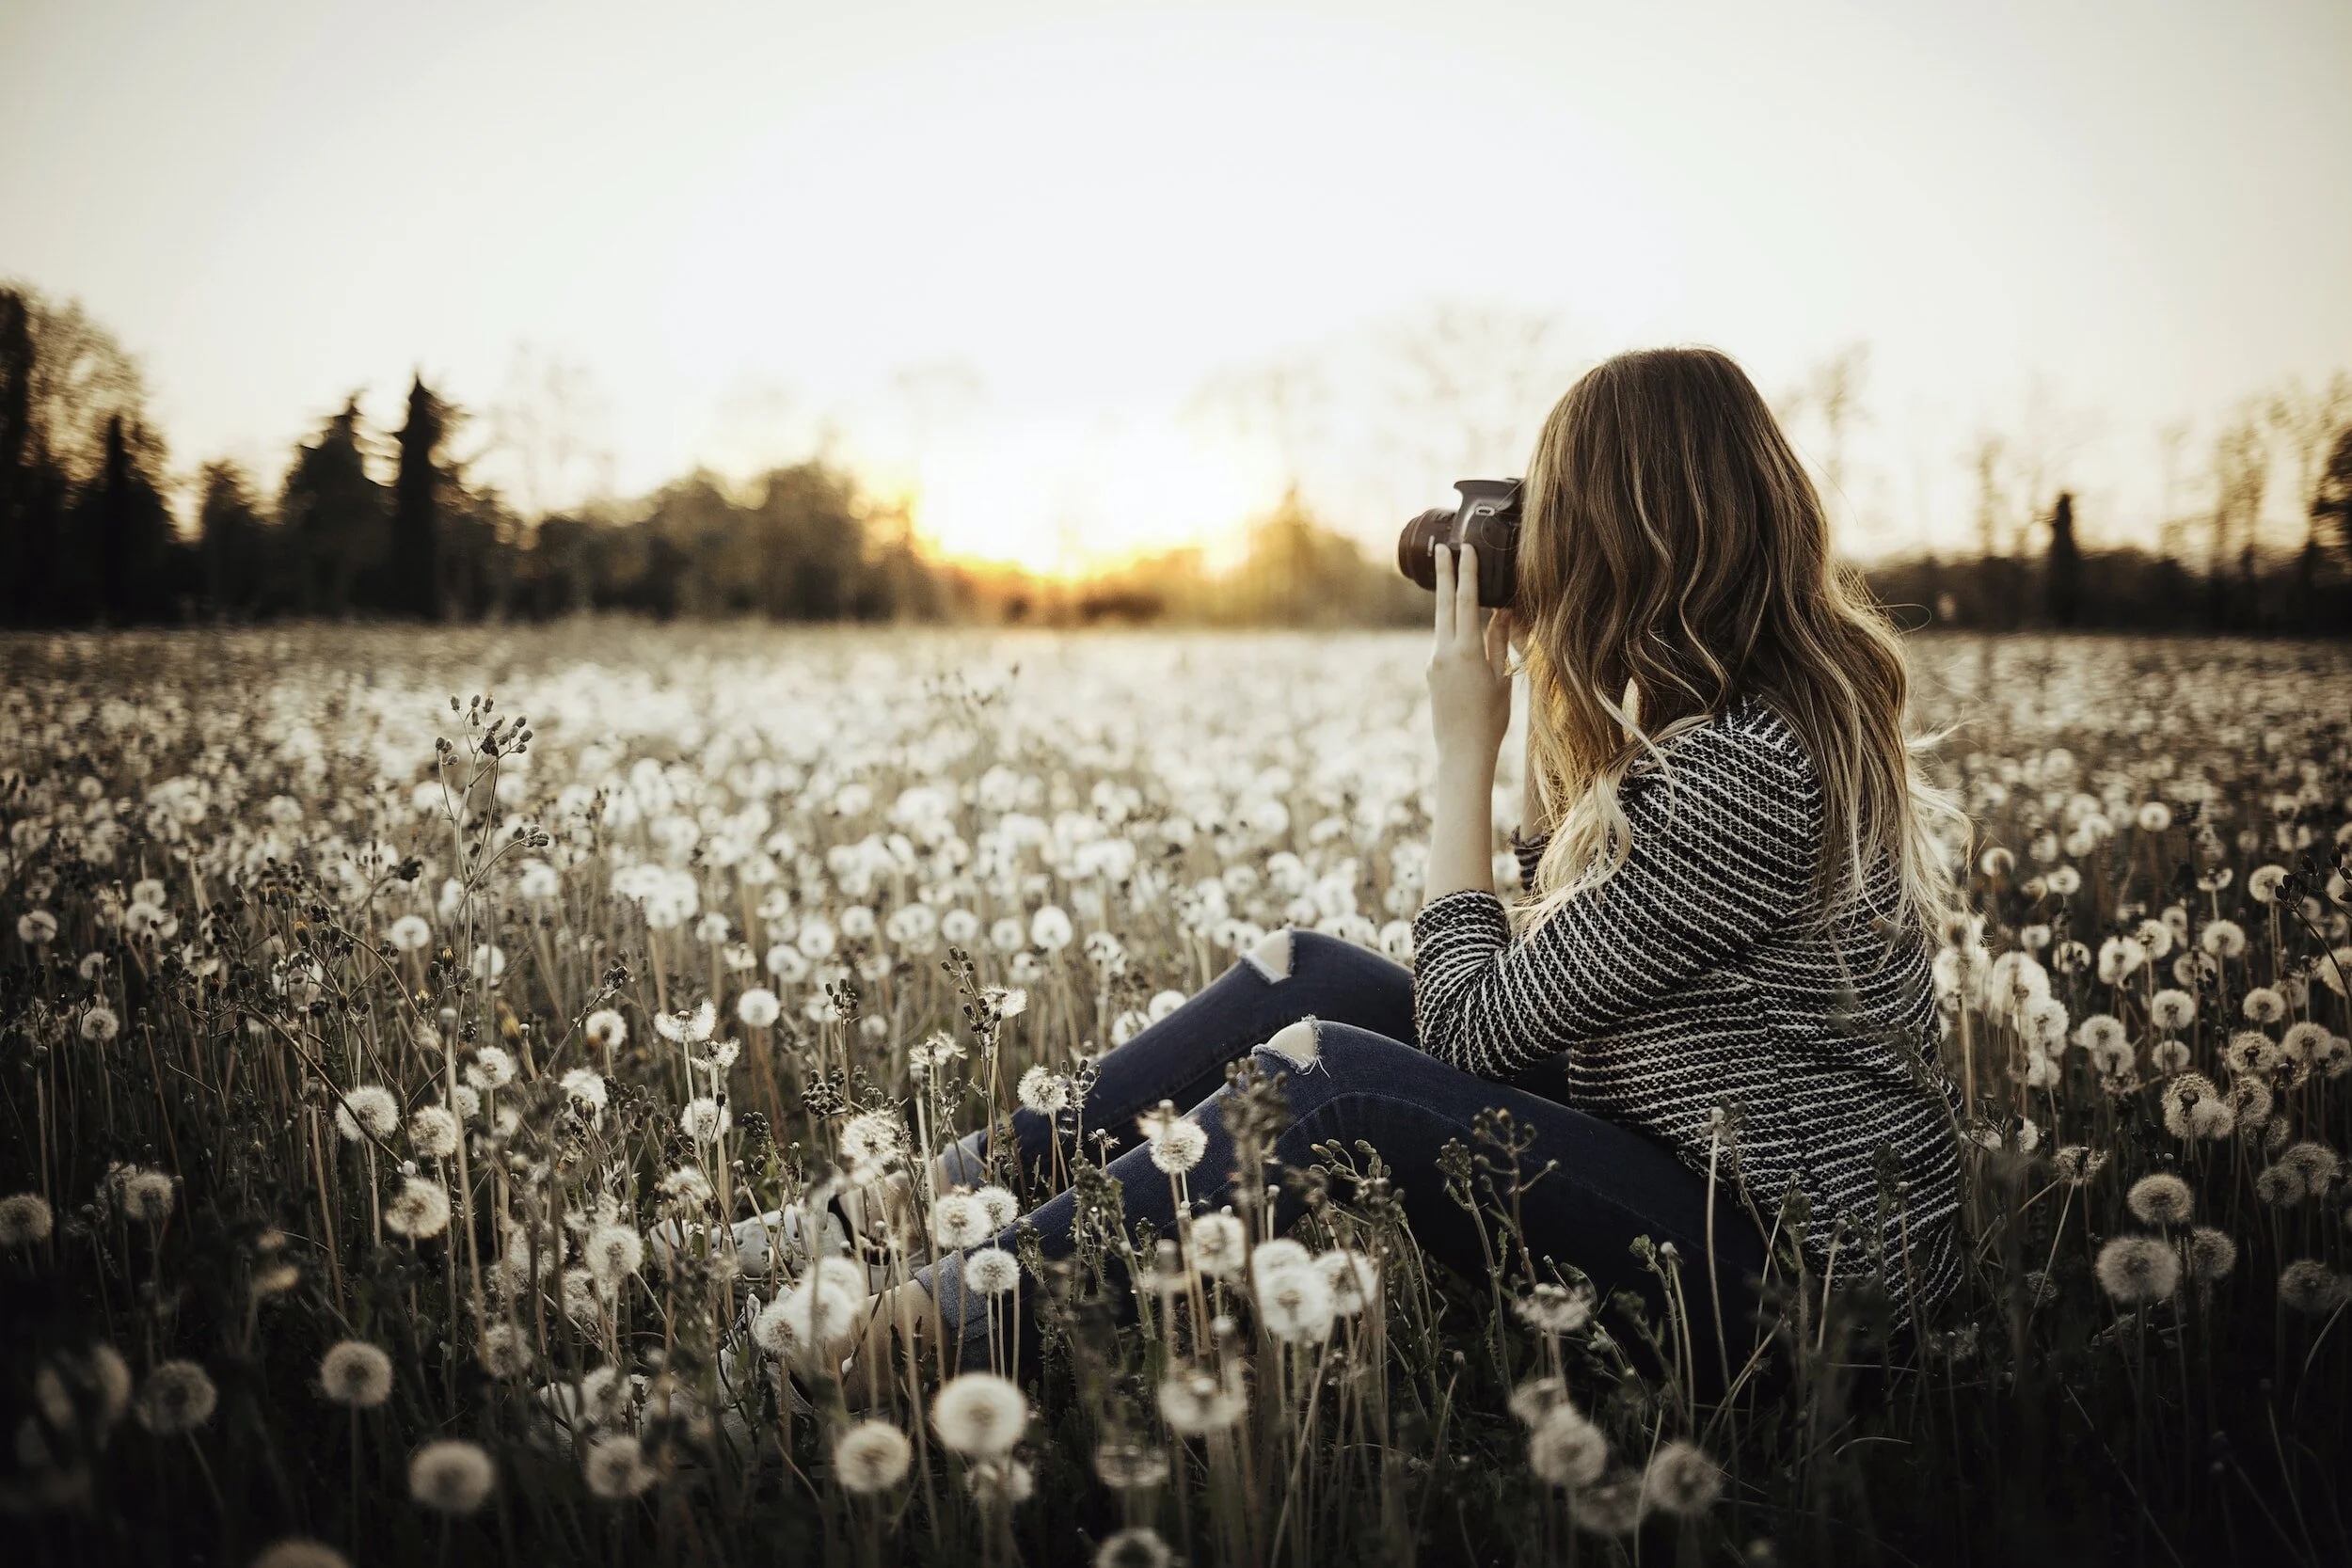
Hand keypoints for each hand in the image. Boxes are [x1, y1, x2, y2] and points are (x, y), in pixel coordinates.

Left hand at [1426, 542, 1513, 775]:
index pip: (1465, 601)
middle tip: (1441, 546)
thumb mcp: (1501, 677)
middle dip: (1443, 573)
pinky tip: (1462, 625)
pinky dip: (1452, 627)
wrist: (1461, 751)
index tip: (1465, 548)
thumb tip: (1501, 611)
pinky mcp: (1430, 672)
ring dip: (1447, 599)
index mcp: (1466, 650)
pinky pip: (1443, 642)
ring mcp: (1433, 661)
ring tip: (1450, 574)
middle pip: (1443, 603)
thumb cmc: (1490, 719)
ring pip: (1442, 622)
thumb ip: (1498, 641)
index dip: (1466, 572)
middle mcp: (1443, 651)